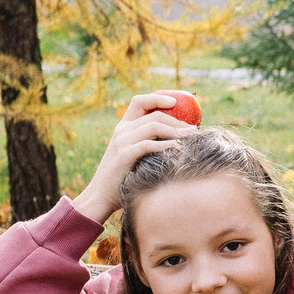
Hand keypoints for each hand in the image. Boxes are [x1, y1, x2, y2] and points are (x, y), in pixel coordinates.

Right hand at [71, 92, 198, 221]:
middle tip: (192, 128)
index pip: (139, 102)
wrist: (101, 195)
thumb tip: (178, 138)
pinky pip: (147, 144)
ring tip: (190, 136)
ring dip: (175, 130)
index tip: (175, 102)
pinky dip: (164, 144)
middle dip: (176, 119)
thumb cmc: (122, 177)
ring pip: (152, 126)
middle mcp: (121, 131)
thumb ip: (147, 143)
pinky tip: (177, 146)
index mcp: (123, 127)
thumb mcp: (133, 154)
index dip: (157, 98)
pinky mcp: (123, 155)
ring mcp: (121, 142)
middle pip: (153, 114)